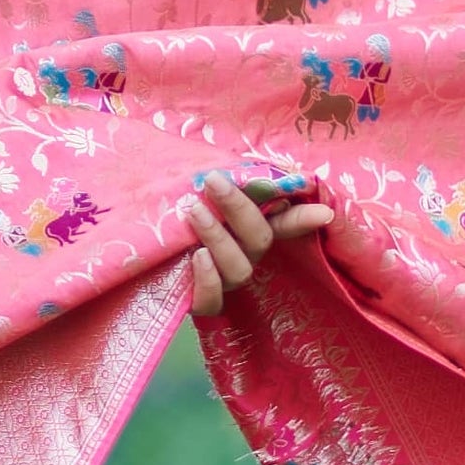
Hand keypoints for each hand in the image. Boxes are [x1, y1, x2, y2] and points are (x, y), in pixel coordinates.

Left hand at [184, 176, 333, 318]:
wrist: (140, 260)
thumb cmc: (173, 217)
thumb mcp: (195, 197)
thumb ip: (219, 183)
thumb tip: (234, 161)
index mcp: (248, 231)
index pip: (283, 223)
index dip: (302, 219)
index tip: (323, 212)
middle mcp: (243, 257)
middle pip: (258, 240)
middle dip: (239, 209)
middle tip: (212, 181)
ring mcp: (224, 282)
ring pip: (239, 268)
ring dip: (218, 237)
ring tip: (193, 211)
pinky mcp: (201, 304)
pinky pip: (212, 301)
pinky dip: (207, 280)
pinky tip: (195, 258)